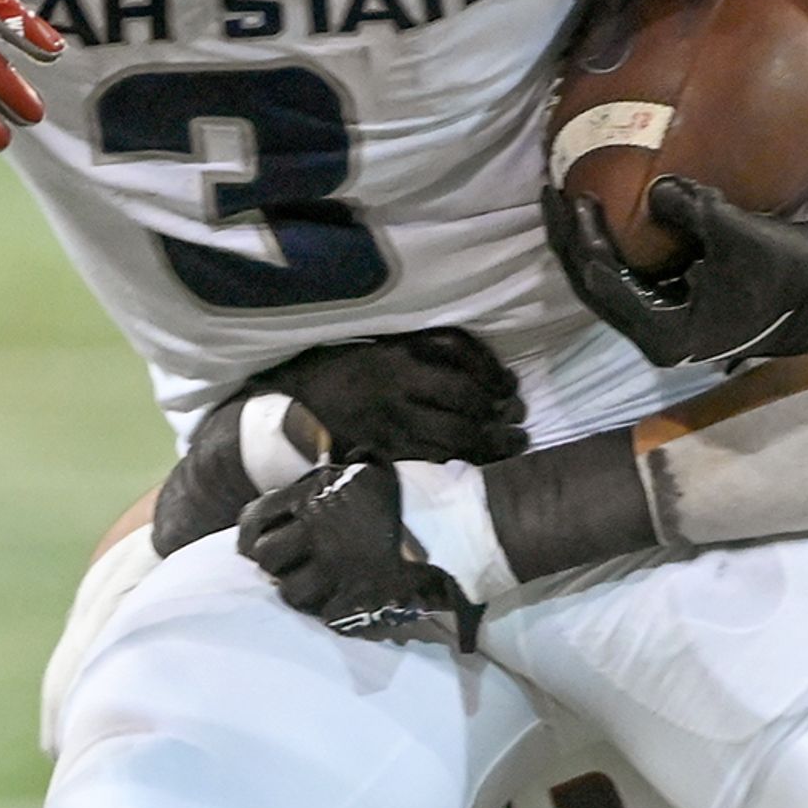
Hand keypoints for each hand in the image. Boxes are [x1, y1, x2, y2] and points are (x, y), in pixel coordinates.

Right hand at [151, 331, 527, 554]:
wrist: (286, 410)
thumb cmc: (335, 371)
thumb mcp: (379, 345)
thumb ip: (425, 347)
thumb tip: (480, 361)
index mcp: (395, 359)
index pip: (462, 371)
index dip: (495, 383)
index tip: (510, 389)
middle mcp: (395, 394)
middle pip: (465, 408)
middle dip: (499, 421)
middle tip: (521, 428)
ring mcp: (388, 428)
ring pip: (452, 439)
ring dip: (489, 445)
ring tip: (512, 447)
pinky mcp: (380, 454)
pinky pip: (428, 461)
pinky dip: (457, 462)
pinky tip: (475, 462)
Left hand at [237, 461, 482, 649]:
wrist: (461, 521)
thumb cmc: (416, 492)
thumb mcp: (362, 474)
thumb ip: (324, 488)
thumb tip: (297, 500)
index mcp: (315, 496)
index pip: (256, 519)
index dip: (251, 534)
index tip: (255, 542)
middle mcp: (318, 533)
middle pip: (267, 559)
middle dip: (276, 563)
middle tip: (293, 565)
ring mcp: (337, 570)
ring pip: (292, 594)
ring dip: (303, 591)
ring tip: (321, 586)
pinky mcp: (358, 601)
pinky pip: (327, 615)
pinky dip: (334, 610)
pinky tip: (349, 599)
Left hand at [546, 174, 807, 369]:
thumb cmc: (786, 271)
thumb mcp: (739, 236)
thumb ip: (693, 211)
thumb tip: (655, 187)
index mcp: (665, 333)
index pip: (603, 284)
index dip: (584, 239)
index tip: (575, 196)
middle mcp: (656, 336)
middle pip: (593, 287)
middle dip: (570, 241)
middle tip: (551, 193)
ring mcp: (663, 324)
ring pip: (605, 284)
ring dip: (585, 245)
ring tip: (566, 201)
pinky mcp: (673, 307)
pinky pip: (626, 276)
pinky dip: (612, 247)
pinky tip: (605, 215)